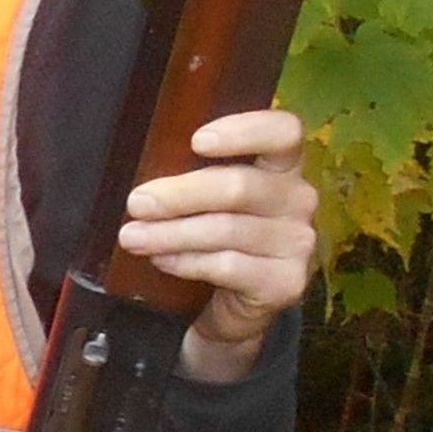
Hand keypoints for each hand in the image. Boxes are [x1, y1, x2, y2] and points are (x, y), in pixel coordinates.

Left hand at [118, 108, 317, 380]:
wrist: (241, 299)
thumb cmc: (219, 231)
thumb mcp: (209, 198)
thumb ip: (192, 176)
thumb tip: (142, 182)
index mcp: (283, 166)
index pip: (284, 132)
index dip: (244, 131)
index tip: (197, 141)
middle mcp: (299, 199)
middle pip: (240, 187)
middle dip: (180, 195)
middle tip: (137, 203)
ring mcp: (298, 242)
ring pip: (226, 230)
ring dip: (171, 233)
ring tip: (133, 237)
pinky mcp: (286, 281)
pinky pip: (227, 266)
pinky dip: (187, 262)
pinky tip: (162, 260)